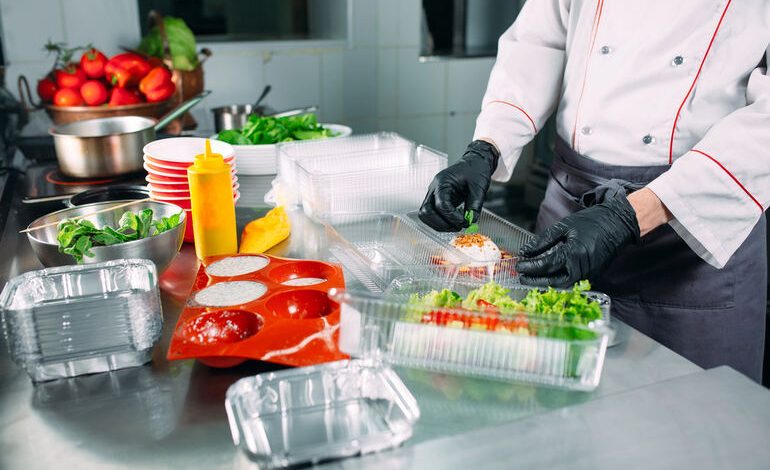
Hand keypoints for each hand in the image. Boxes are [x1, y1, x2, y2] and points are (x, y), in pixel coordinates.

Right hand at [419, 140, 498, 230]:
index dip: (451, 217)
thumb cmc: (475, 169)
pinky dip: (440, 222)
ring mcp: (433, 194)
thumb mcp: (479, 187)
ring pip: (426, 215)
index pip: (440, 204)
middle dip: (442, 223)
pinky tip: (453, 222)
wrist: (474, 162)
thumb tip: (471, 221)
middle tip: (458, 226)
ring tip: (456, 225)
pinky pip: (432, 214)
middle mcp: (434, 188)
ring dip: (439, 225)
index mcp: (442, 181)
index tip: (464, 221)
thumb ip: (475, 205)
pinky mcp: (436, 200)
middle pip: (427, 211)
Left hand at [517, 192, 639, 286]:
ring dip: (545, 284)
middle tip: (521, 276)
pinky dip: (557, 282)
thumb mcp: (564, 226)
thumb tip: (526, 251)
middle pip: (552, 282)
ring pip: (562, 286)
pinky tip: (547, 277)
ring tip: (531, 278)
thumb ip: (543, 241)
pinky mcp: (592, 276)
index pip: (546, 265)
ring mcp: (588, 275)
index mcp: (573, 254)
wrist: (618, 224)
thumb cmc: (592, 222)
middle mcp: (581, 268)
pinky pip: (571, 283)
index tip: (518, 265)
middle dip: (535, 281)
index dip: (530, 267)